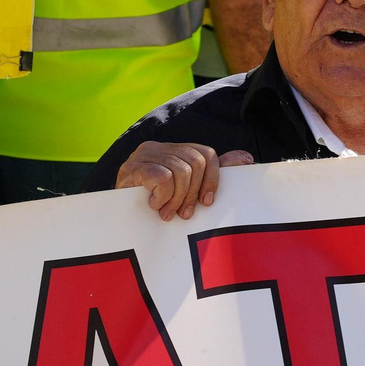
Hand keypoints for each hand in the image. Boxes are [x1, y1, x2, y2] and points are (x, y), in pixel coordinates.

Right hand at [115, 141, 255, 220]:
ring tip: (166, 213)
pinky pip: (161, 177)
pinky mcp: (130, 167)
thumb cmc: (155, 206)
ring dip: (175, 200)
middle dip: (192, 194)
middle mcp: (159, 147)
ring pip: (180, 172)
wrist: (118, 218)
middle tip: (183, 215)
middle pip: (195, 163)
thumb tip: (246, 159)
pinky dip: (162, 196)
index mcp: (175, 150)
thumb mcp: (187, 191)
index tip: (206, 204)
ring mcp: (144, 155)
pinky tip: (152, 206)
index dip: (212, 179)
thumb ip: (213, 173)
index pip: (206, 154)